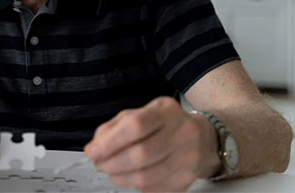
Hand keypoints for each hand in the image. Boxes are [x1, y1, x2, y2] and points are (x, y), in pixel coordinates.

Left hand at [84, 97, 219, 191]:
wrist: (202, 138)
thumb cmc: (162, 125)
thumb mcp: (139, 115)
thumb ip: (113, 128)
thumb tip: (93, 149)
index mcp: (166, 110)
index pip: (136, 126)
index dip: (110, 142)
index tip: (92, 152)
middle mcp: (183, 132)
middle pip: (141, 154)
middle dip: (112, 163)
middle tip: (99, 164)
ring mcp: (189, 157)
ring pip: (146, 177)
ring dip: (121, 178)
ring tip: (112, 171)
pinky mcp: (188, 178)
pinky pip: (154, 189)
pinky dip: (136, 186)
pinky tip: (131, 177)